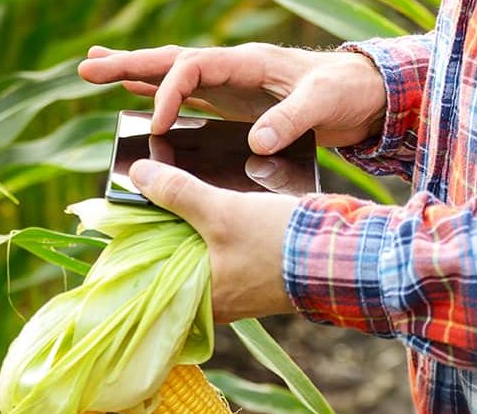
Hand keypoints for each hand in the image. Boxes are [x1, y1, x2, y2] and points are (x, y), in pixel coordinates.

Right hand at [78, 43, 386, 153]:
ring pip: (174, 77)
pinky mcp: (238, 106)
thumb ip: (290, 120)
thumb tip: (254, 144)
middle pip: (171, 62)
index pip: (192, 66)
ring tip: (97, 71)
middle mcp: (233, 70)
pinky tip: (142, 100)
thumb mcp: (323, 103)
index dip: (168, 91)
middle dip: (129, 64)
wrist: (367, 94)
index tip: (157, 124)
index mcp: (248, 62)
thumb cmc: (348, 91)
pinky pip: (192, 99)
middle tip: (85, 68)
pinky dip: (163, 98)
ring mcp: (233, 87)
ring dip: (137, 75)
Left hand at [128, 158, 297, 322]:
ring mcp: (243, 293)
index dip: (141, 242)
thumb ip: (178, 193)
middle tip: (156, 198)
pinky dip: (221, 235)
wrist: (342, 253)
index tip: (134, 214)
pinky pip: (230, 256)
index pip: (155, 273)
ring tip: (185, 197)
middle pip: (179, 263)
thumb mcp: (222, 211)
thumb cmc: (278, 240)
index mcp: (201, 298)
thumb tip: (137, 174)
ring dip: (197, 230)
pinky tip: (220, 210)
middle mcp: (219, 303)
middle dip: (169, 232)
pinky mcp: (263, 279)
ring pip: (205, 257)